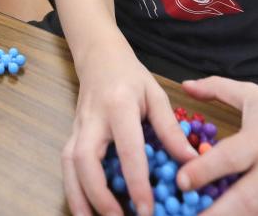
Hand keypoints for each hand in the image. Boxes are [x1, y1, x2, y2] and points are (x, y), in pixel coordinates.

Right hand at [62, 46, 196, 214]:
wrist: (99, 57)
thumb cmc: (130, 76)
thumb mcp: (156, 95)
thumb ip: (170, 129)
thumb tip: (190, 162)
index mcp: (118, 107)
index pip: (127, 149)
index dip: (136, 181)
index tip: (146, 208)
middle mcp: (92, 119)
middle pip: (84, 160)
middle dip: (98, 194)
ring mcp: (77, 128)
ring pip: (68, 165)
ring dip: (78, 197)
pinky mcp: (71, 135)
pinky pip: (67, 166)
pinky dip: (73, 190)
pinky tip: (85, 209)